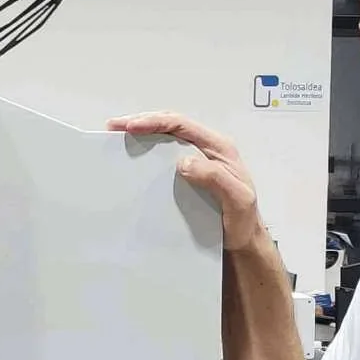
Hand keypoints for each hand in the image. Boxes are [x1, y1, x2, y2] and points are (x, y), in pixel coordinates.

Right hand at [106, 111, 266, 251]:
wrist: (243, 239)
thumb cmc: (243, 220)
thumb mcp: (237, 199)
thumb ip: (215, 178)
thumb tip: (183, 162)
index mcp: (218, 147)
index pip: (183, 125)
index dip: (156, 122)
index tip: (132, 127)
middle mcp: (206, 149)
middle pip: (171, 125)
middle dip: (142, 121)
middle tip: (115, 126)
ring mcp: (197, 160)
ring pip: (165, 137)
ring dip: (142, 133)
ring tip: (118, 135)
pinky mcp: (188, 174)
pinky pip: (164, 155)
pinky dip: (146, 150)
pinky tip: (133, 155)